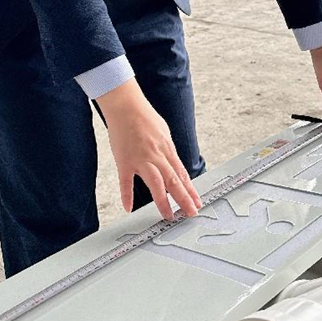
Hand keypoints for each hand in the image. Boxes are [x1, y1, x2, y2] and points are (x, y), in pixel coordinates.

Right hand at [97, 79, 201, 220]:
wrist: (126, 105)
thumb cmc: (143, 116)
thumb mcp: (163, 131)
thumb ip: (167, 150)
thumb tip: (172, 164)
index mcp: (167, 149)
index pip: (182, 174)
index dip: (191, 190)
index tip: (197, 202)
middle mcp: (157, 155)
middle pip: (174, 181)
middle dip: (184, 199)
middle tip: (190, 213)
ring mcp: (140, 159)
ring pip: (155, 184)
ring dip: (162, 201)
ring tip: (168, 215)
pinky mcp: (124, 161)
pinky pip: (126, 182)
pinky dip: (127, 196)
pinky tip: (128, 208)